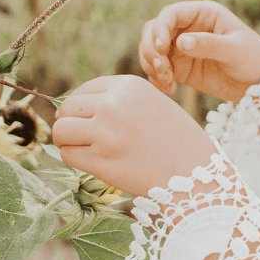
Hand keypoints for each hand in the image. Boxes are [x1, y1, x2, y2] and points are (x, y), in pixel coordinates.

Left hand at [52, 74, 215, 196]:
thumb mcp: (154, 103)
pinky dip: (75, 158)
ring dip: (69, 140)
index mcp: (129, 86)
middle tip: (86, 137)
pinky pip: (68, 154)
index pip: (84, 89)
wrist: (197, 174)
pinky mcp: (101, 161)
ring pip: (62, 131)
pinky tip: (93, 161)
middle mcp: (114, 105)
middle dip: (72, 123)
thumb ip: (120, 99)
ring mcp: (106, 133)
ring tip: (86, 148)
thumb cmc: (178, 140)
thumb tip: (72, 108)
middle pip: (67, 109)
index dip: (82, 106)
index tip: (90, 120)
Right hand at [139, 0, 259, 102]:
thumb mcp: (235, 51)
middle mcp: (188, 28)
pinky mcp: (180, 68)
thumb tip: (181, 42)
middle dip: (151, 49)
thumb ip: (209, 45)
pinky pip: (158, 70)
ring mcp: (182, 48)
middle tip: (162, 68)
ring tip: (167, 81)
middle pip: (154, 30)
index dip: (160, 28)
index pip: (171, 14)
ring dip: (152, 65)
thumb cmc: (255, 59)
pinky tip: (169, 89)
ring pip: (151, 50)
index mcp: (203, 14)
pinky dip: (157, 79)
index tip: (162, 48)